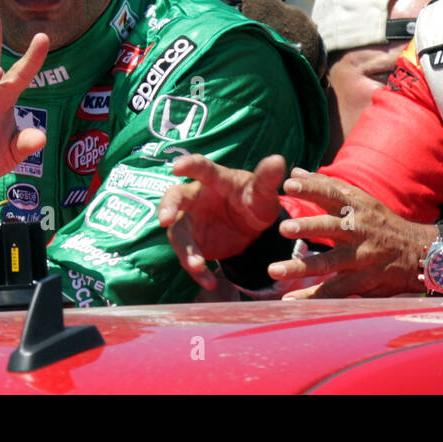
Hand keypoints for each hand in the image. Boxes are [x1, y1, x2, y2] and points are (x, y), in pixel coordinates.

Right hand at [158, 153, 286, 290]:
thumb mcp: (263, 193)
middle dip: (168, 207)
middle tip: (165, 220)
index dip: (189, 166)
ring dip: (185, 250)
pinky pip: (190, 257)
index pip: (202, 168)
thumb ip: (268, 179)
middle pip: (176, 198)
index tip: (177, 167)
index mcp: (216, 180)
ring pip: (179, 234)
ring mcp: (191, 221)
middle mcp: (196, 198)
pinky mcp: (192, 243)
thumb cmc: (255, 200)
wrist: (254, 229)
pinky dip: (198, 271)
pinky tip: (210, 282)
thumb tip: (277, 159)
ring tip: (196, 265)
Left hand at [269, 169, 435, 298]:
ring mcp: (359, 257)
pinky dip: (311, 296)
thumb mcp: (360, 200)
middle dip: (307, 227)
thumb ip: (326, 186)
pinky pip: (333, 290)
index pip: (331, 193)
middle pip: (330, 227)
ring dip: (300, 267)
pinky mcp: (361, 281)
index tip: (288, 184)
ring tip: (273, 270)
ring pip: (328, 262)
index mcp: (356, 208)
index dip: (311, 188)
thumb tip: (295, 171)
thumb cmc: (381, 224)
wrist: (417, 253)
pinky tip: (289, 299)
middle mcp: (357, 230)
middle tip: (283, 228)